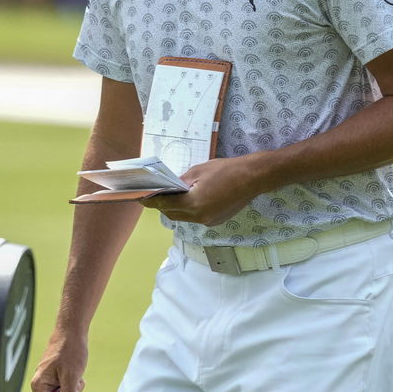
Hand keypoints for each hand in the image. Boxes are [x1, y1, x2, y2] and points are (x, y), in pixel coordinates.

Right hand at [31, 329, 86, 391]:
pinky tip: (78, 376)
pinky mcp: (56, 378)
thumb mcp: (71, 376)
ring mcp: (48, 381)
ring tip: (78, 380)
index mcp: (39, 385)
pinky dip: (74, 387)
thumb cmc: (70, 351)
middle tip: (78, 390)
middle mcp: (41, 385)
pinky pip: (65, 391)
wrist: (71, 332)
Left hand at [142, 155, 261, 224]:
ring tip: (170, 197)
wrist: (252, 178)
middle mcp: (199, 217)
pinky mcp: (216, 221)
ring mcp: (209, 221)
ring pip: (184, 218)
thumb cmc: (225, 170)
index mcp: (193, 204)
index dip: (151, 202)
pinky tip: (188, 200)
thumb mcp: (197, 172)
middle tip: (154, 196)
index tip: (140, 198)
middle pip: (172, 214)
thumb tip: (169, 188)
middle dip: (161, 206)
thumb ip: (180, 182)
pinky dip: (188, 210)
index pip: (165, 204)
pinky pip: (196, 218)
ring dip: (175, 209)